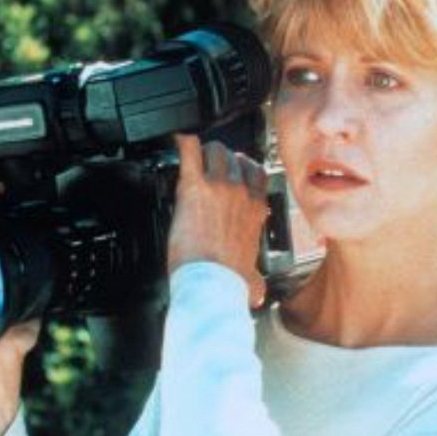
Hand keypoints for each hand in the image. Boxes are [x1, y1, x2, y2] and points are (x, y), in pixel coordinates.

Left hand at [167, 135, 268, 307]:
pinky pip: (189, 151)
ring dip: (204, 152)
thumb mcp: (252, 280)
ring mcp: (219, 187)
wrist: (213, 284)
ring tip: (193, 156)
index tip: (235, 172)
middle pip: (234, 158)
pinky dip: (183, 143)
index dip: (244, 169)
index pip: (258, 174)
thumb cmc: (229, 282)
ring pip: (215, 150)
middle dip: (220, 159)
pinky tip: (178, 141)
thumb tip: (257, 294)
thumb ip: (255, 280)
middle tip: (207, 166)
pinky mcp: (193, 187)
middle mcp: (242, 193)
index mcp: (256, 210)